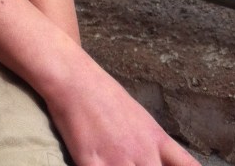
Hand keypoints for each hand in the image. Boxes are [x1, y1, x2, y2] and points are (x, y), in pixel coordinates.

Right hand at [45, 54, 200, 165]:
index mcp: (157, 140)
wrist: (73, 77)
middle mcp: (143, 154)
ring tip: (118, 165)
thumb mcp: (138, 116)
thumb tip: (161, 158)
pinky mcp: (92, 161)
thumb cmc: (103, 93)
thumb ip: (153, 144)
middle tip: (135, 164)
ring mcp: (118, 160)